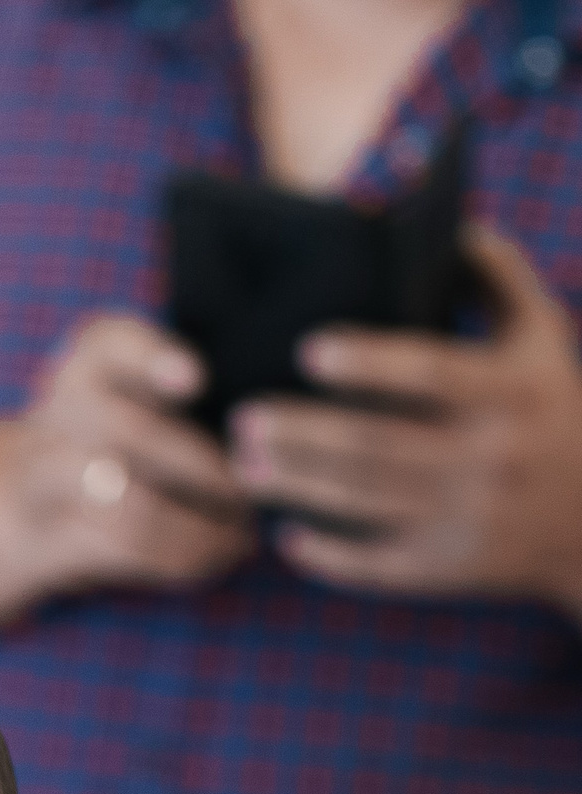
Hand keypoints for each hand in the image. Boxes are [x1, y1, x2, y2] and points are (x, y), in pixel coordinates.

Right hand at [8, 314, 255, 593]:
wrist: (25, 513)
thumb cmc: (122, 448)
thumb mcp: (144, 401)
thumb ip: (195, 397)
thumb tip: (279, 431)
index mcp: (91, 362)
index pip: (109, 344)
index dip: (150, 359)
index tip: (195, 381)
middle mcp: (58, 409)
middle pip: (117, 428)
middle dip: (194, 463)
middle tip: (250, 487)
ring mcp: (42, 474)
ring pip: (120, 497)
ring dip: (192, 524)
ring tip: (241, 535)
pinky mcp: (42, 536)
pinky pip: (116, 546)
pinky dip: (175, 556)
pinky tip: (214, 557)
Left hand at [233, 226, 581, 617]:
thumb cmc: (552, 408)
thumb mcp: (541, 338)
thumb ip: (495, 278)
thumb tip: (448, 226)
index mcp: (512, 392)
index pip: (432, 371)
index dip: (370, 361)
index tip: (309, 349)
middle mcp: (491, 457)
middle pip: (377, 444)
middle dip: (302, 433)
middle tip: (242, 416)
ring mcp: (469, 518)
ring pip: (364, 502)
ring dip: (296, 485)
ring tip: (244, 465)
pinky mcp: (450, 567)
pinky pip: (375, 566)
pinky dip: (326, 553)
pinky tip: (286, 532)